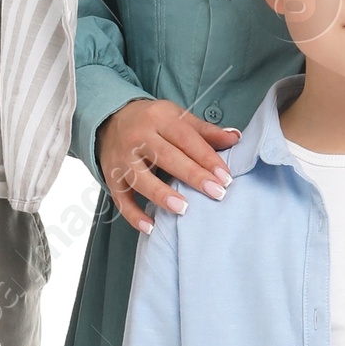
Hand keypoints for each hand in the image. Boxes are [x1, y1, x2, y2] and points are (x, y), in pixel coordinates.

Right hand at [98, 96, 239, 232]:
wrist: (109, 120)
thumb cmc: (152, 122)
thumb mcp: (177, 118)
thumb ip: (205, 131)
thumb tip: (235, 138)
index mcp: (159, 119)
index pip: (186, 138)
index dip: (207, 158)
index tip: (225, 177)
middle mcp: (138, 137)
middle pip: (166, 157)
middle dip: (193, 176)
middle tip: (216, 193)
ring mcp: (122, 158)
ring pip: (141, 178)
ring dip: (161, 194)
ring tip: (183, 208)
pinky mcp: (111, 177)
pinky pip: (121, 199)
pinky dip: (133, 215)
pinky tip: (151, 227)